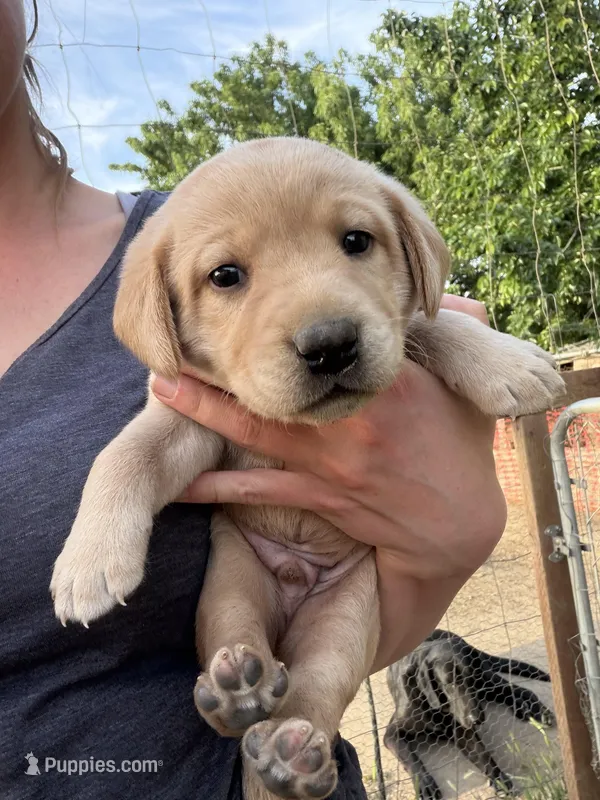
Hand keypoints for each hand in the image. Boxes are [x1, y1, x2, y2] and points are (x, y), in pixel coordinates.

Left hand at [152, 295, 505, 668]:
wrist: (458, 527)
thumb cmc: (462, 449)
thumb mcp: (467, 389)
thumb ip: (457, 342)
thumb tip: (451, 301)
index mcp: (394, 383)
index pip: (337, 341)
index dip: (291, 318)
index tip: (254, 292)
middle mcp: (355, 419)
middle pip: (278, 381)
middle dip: (224, 362)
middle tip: (177, 339)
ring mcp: (333, 463)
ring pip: (258, 431)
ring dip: (207, 411)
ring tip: (163, 388)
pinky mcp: (322, 497)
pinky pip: (263, 492)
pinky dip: (221, 488)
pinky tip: (184, 482)